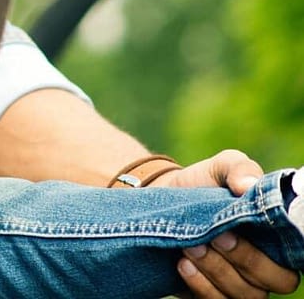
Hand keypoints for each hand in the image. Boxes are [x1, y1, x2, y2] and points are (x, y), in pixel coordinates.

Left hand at [155, 150, 299, 297]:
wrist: (163, 196)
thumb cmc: (204, 184)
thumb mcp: (222, 167)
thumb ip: (239, 170)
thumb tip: (248, 186)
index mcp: (276, 242)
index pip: (293, 261)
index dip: (275, 253)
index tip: (242, 227)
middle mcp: (263, 269)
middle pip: (274, 282)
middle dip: (245, 260)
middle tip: (214, 236)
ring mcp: (238, 284)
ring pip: (244, 295)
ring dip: (217, 271)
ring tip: (190, 246)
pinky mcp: (210, 293)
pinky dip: (200, 286)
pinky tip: (182, 264)